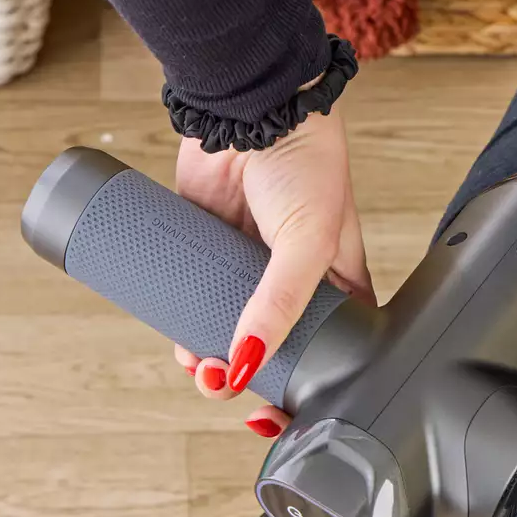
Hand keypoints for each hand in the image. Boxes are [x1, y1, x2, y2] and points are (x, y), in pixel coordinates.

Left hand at [172, 106, 373, 437]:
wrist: (248, 105)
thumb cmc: (305, 161)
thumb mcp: (308, 242)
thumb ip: (280, 305)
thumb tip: (245, 362)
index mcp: (338, 283)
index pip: (331, 351)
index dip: (307, 386)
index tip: (276, 411)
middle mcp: (293, 282)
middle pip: (272, 349)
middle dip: (249, 376)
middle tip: (227, 386)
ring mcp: (246, 269)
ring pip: (228, 332)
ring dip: (211, 358)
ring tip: (199, 366)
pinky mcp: (204, 250)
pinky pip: (190, 299)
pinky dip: (182, 324)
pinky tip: (178, 339)